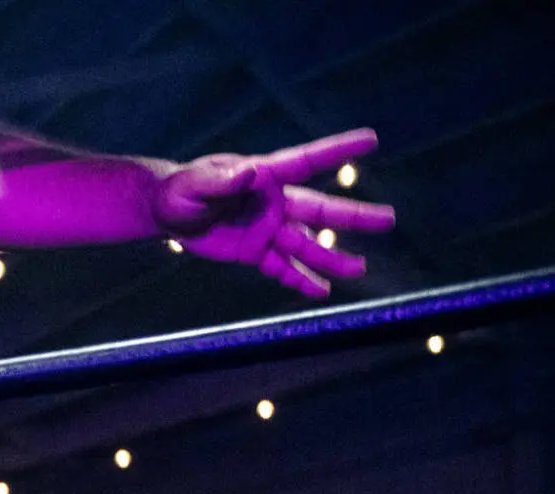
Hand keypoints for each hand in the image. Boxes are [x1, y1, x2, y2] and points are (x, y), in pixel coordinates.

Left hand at [154, 128, 395, 297]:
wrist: (166, 212)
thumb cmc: (180, 189)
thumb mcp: (195, 184)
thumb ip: (222, 181)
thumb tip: (250, 172)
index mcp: (264, 176)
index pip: (306, 161)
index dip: (338, 150)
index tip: (371, 140)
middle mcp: (274, 202)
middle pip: (319, 210)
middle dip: (353, 216)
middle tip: (389, 220)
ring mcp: (267, 228)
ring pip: (306, 244)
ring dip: (331, 258)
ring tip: (359, 270)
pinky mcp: (255, 252)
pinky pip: (281, 268)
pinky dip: (300, 280)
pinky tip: (322, 291)